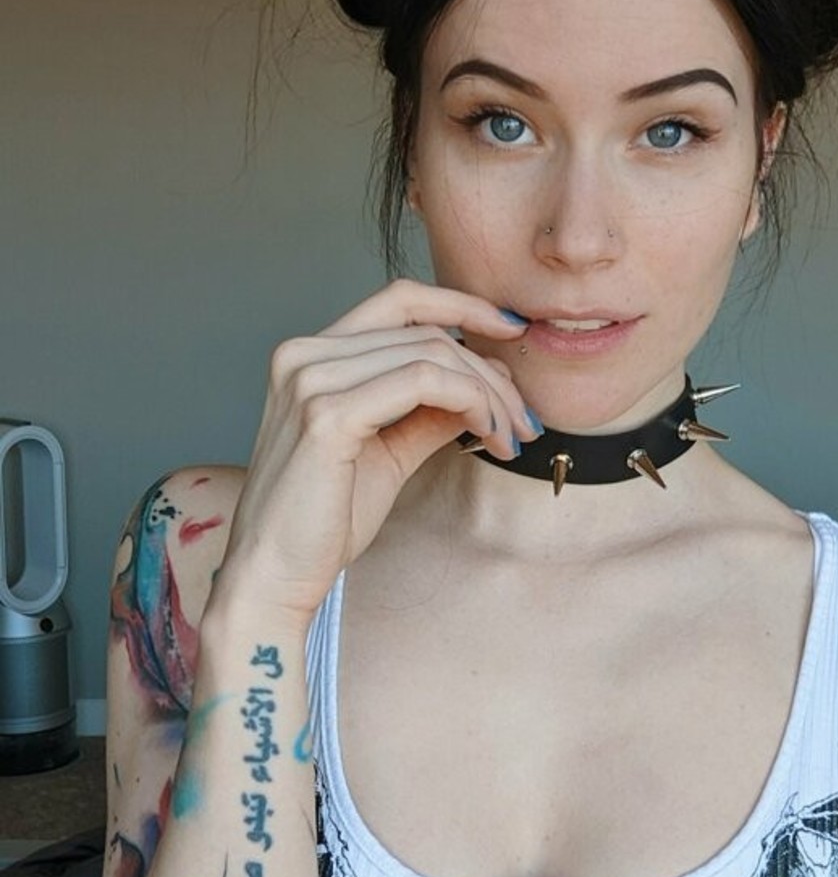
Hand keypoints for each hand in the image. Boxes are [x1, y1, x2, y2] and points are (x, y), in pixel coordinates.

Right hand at [212, 279, 535, 628]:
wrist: (273, 575)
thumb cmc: (323, 521)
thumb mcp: (389, 452)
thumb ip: (429, 412)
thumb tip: (486, 386)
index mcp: (311, 356)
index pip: (399, 301)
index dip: (462, 305)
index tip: (511, 329)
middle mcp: (303, 355)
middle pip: (426, 332)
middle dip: (490, 372)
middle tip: (525, 419)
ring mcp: (310, 380)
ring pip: (432, 354)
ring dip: (489, 394)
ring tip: (512, 437)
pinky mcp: (327, 415)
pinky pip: (425, 383)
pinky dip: (472, 403)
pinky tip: (489, 437)